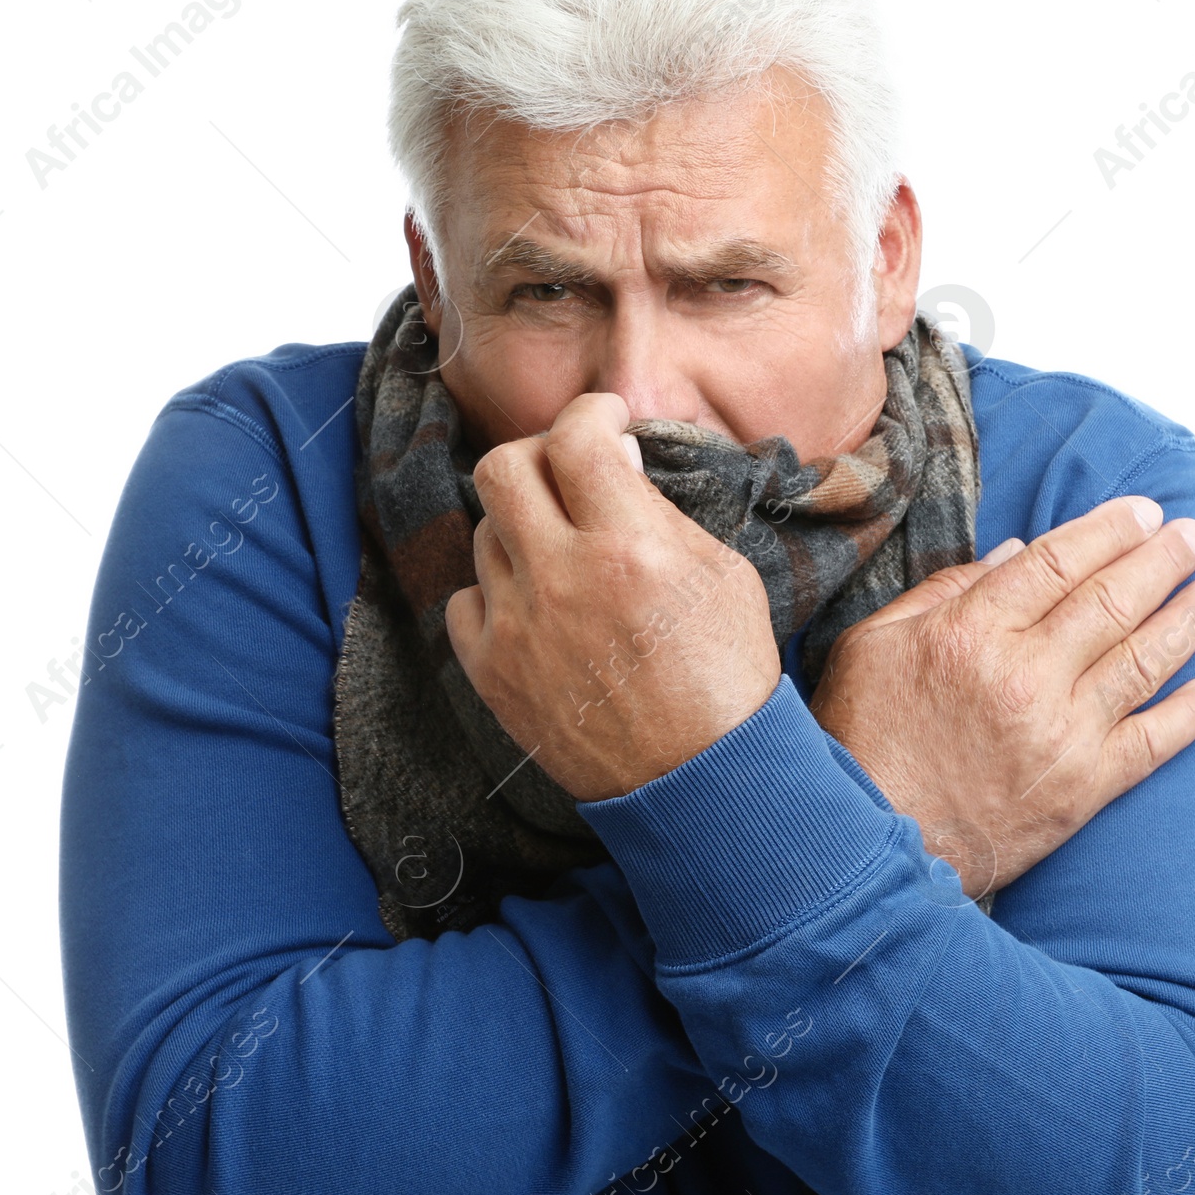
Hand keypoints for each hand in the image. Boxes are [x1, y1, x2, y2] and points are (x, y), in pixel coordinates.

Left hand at [446, 393, 782, 801]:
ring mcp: (517, 628)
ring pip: (484, 533)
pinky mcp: (492, 674)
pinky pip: (467, 602)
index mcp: (629, 547)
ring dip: (524, 530)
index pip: (575, 437)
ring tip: (566, 555)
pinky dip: (498, 596)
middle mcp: (562, 579)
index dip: (590, 412)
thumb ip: (662, 510)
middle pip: (500, 467)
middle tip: (569, 473)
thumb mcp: (724, 574)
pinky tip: (538, 610)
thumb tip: (615, 460)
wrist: (701, 782)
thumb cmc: (726, 677)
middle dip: (538, 455)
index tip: (604, 420)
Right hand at [807, 496, 1194, 900]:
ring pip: (1141, 662)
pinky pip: (1151, 743)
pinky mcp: (1080, 789)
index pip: (1059, 561)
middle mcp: (1025, 675)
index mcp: (972, 632)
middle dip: (1162, 560)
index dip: (1109, 530)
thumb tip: (1014, 553)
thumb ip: (941, 592)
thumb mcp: (871, 644)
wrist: (870, 840)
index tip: (1145, 512)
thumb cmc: (863, 736)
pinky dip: (1189, 715)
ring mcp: (1060, 734)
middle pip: (1111, 600)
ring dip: (1188, 621)